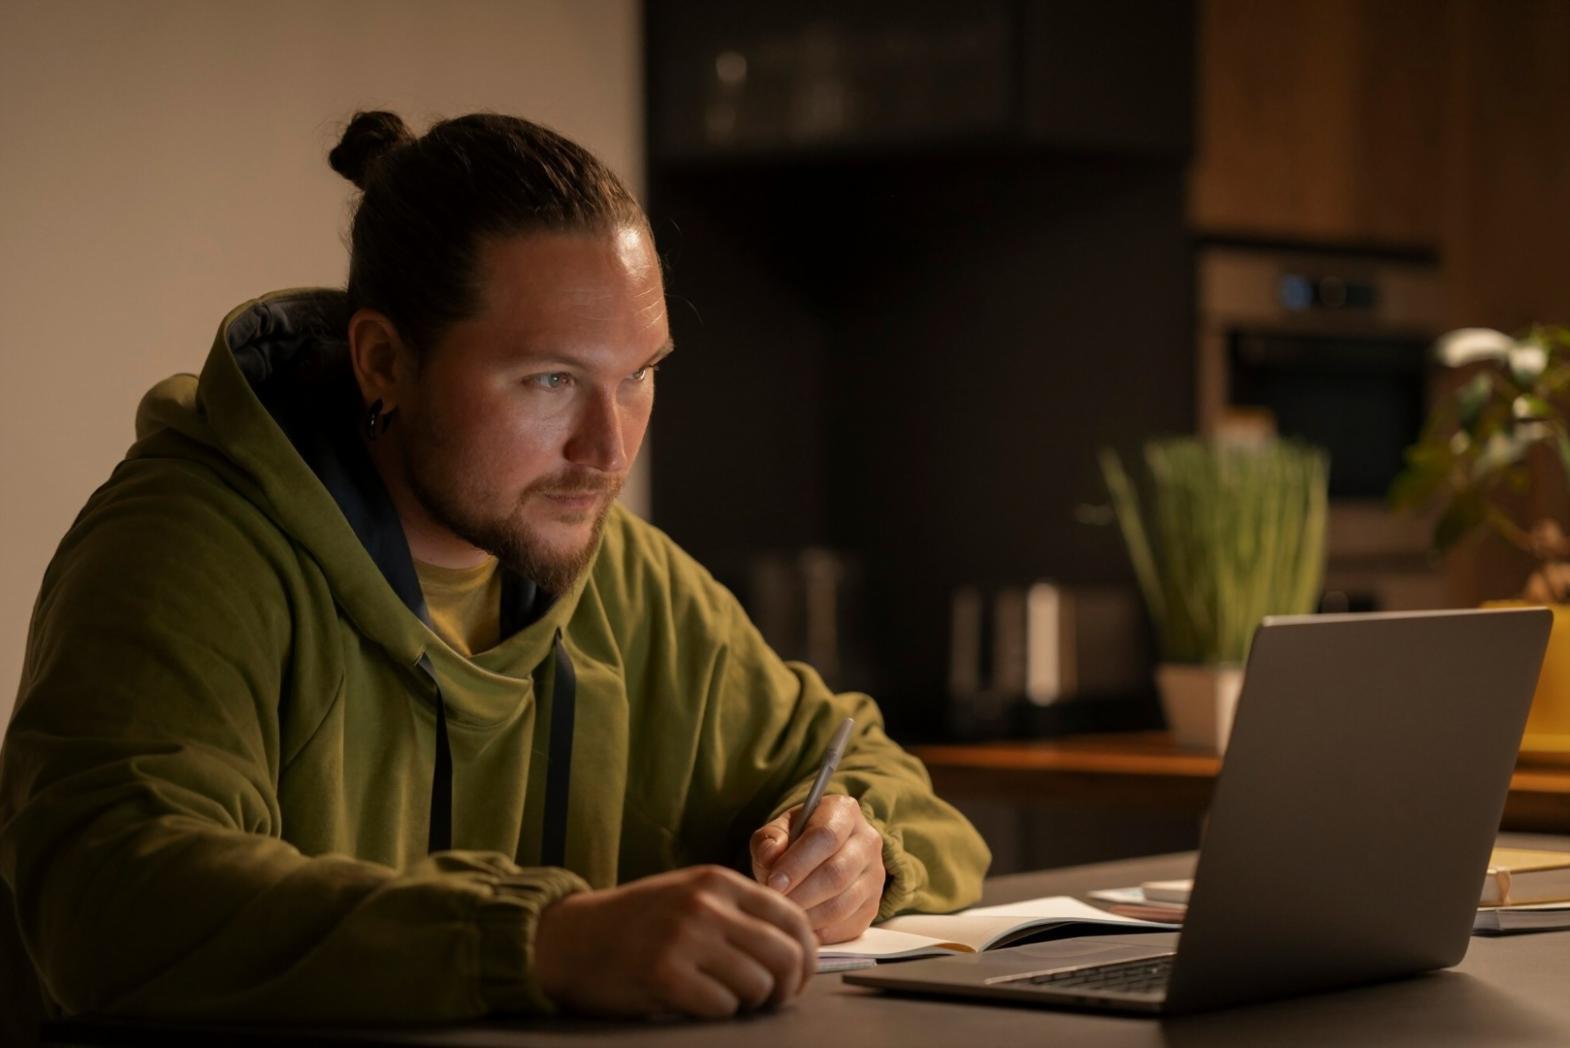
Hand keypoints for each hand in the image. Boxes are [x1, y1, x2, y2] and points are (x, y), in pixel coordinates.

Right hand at [533, 865, 815, 1018]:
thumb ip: (739, 913)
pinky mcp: (664, 974)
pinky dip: (716, 1013)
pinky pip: (722, 1007)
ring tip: (725, 998)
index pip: (793, 918)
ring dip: (748, 1003)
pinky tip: (695, 1003)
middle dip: (787, 988)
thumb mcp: (691, 897)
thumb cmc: (637, 924)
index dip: (807, 956)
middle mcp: (705, 904)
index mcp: (718, 881)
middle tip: (770, 1000)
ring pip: (758, 985)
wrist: (570, 939)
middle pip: (785, 956)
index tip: (798, 978)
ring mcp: (685, 937)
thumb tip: (797, 951)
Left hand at [750, 794, 884, 943]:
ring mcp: (875, 875)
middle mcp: (867, 841)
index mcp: (844, 811)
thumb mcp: (778, 831)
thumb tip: (770, 857)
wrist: (821, 856)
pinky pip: (849, 926)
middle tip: (776, 905)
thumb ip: (769, 840)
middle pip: (837, 873)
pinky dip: (822, 932)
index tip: (773, 883)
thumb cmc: (795, 841)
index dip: (797, 863)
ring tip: (785, 917)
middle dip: (801, 894)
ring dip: (809, 916)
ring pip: (843, 904)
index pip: (825, 837)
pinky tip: (801, 928)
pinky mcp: (874, 905)